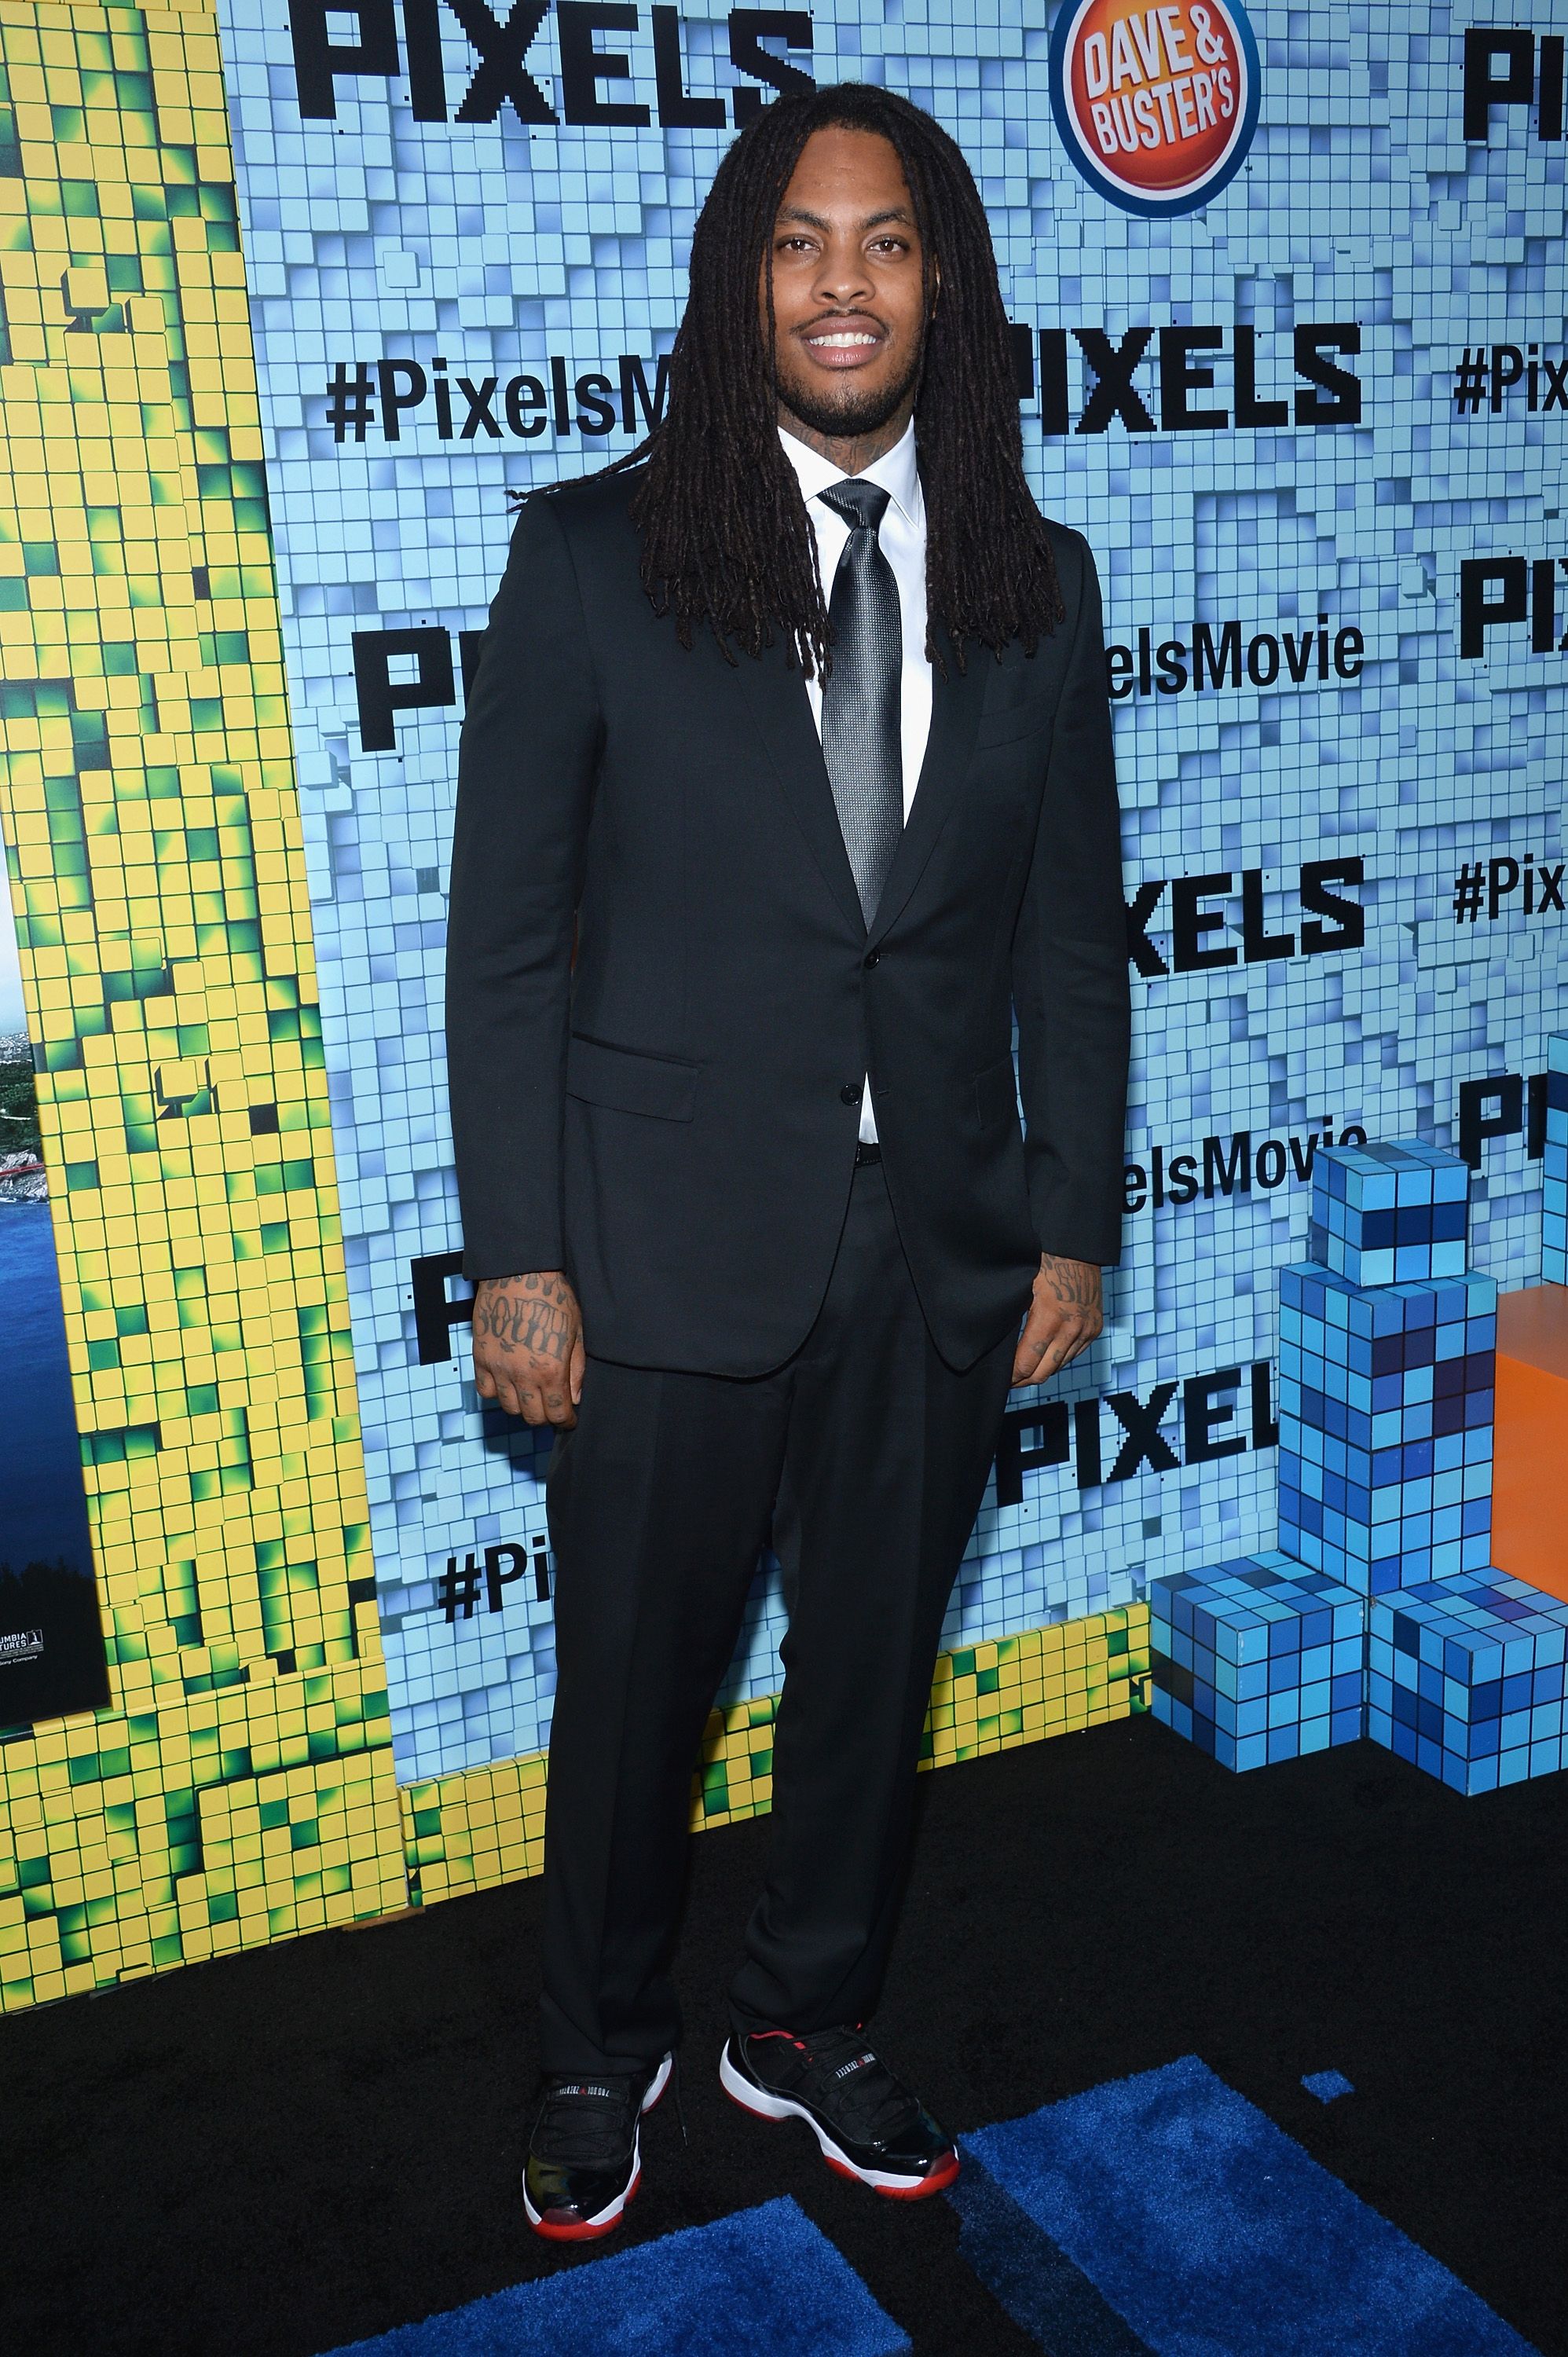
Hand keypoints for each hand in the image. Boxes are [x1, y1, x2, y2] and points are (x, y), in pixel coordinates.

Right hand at [471, 1272, 584, 1426]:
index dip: (567, 1420)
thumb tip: (575, 1397)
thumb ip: (576, 1369)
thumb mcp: (576, 1332)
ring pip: (508, 1407)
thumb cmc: (553, 1297)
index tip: (570, 1417)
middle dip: (546, 1416)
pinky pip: (485, 1390)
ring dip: (523, 1406)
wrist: (519, 1273)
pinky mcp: (480, 1357)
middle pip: (533, 1416)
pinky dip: (498, 1392)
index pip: (557, 1414)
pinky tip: (509, 1383)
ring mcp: (498, 1367)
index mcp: (550, 1370)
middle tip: (553, 1408)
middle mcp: (522, 1375)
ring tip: (532, 1395)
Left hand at [1011, 1255, 1102, 1386]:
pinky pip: (1074, 1354)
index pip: (1027, 1363)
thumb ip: (1013, 1320)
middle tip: (1009, 1382)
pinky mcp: (1095, 1328)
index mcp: (1049, 1318)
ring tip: (1023, 1370)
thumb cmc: (1043, 1261)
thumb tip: (998, 1348)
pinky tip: (1044, 1355)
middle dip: (1024, 1380)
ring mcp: (1087, 1330)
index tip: (1000, 1379)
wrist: (1077, 1247)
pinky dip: (1058, 1358)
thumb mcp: (1021, 1288)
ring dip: (1041, 1370)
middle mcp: (1072, 1328)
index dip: (1011, 1376)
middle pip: (1044, 1372)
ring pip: (1059, 1366)